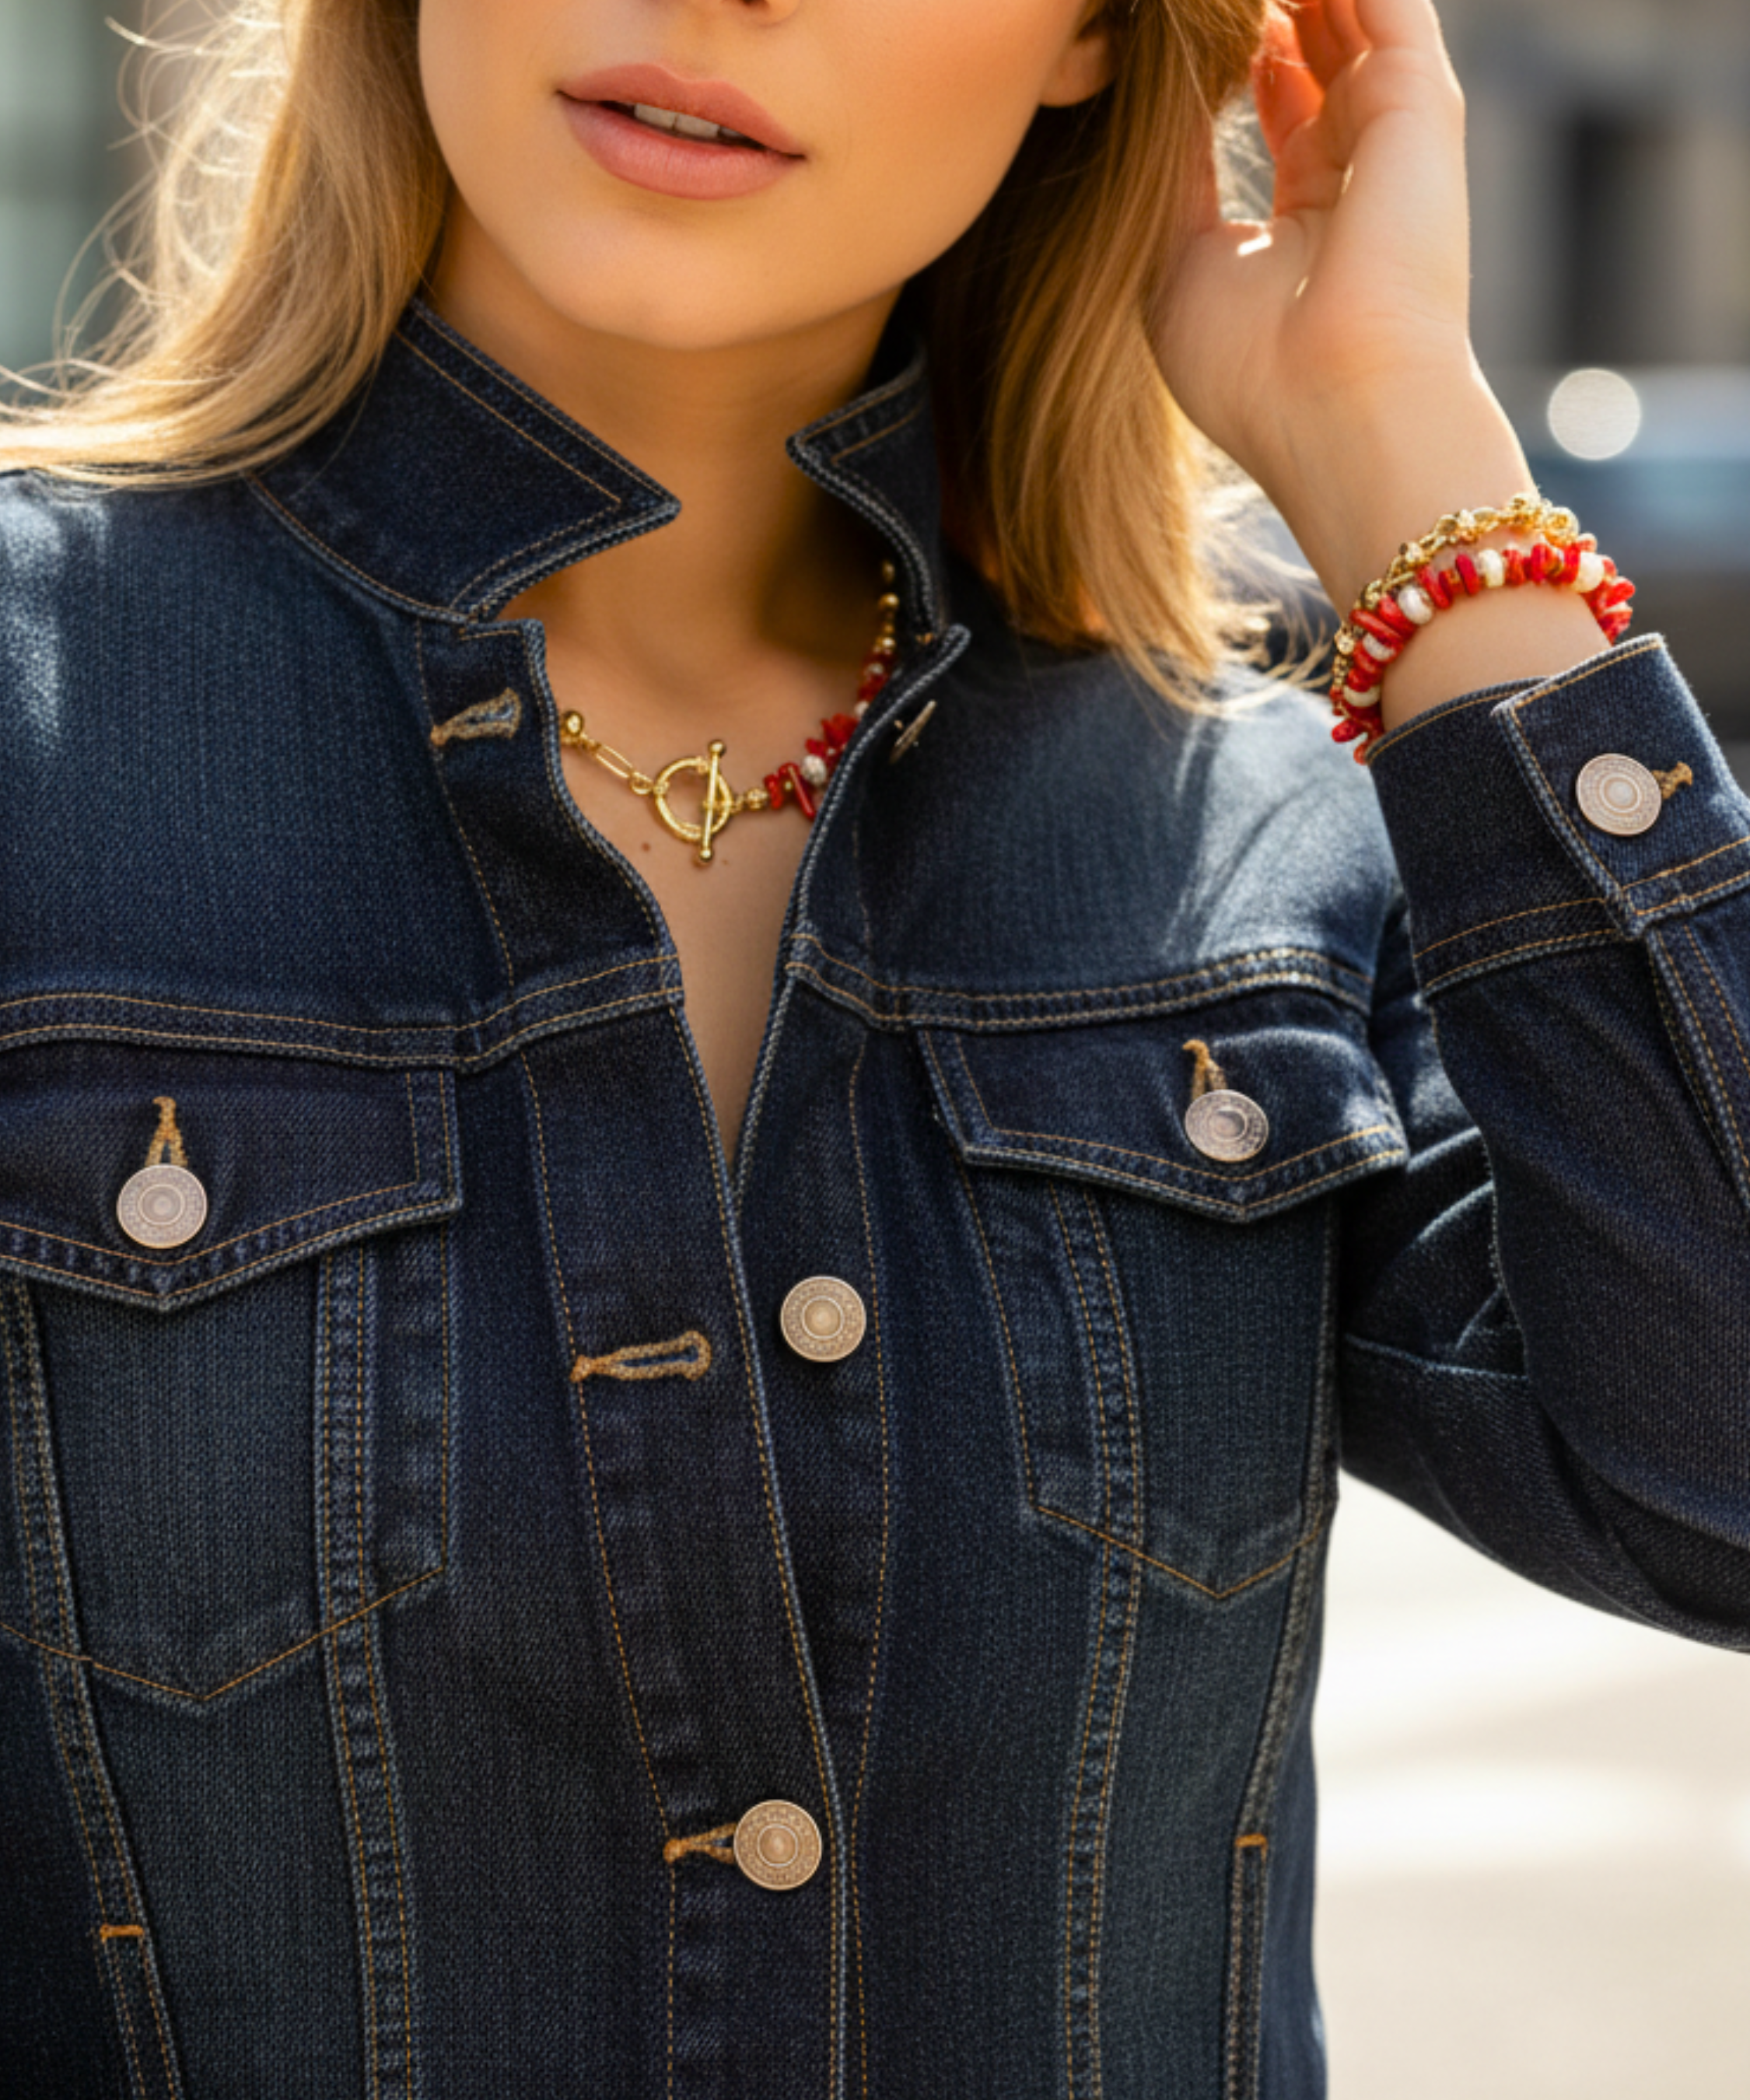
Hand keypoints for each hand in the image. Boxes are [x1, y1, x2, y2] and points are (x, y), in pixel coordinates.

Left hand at [1150, 0, 1602, 727]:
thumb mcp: (1177, 261)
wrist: (1339, 409)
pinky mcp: (1419, 97)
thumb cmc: (1251, 371)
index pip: (1277, 96)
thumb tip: (1147, 88)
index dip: (1232, 48)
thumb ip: (1171, 170)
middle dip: (1261, 11)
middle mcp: (1361, 166)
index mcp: (1307, 216)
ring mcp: (1397, 128)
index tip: (1174, 28)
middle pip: (1317, 37)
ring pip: (1347, 7)